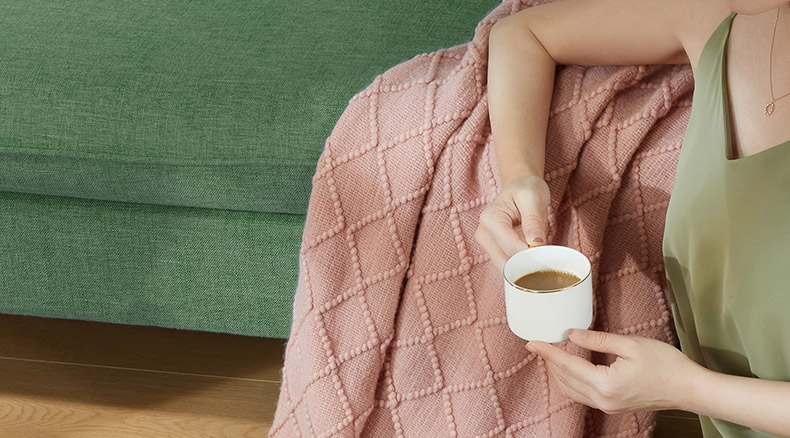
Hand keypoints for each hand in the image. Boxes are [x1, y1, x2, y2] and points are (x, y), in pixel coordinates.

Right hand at [475, 174, 550, 271]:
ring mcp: (487, 243)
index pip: (510, 246)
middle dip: (526, 264)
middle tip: (546, 259)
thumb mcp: (533, 198)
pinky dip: (521, 264)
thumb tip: (535, 244)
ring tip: (539, 255)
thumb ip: (533, 221)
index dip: (530, 254)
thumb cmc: (526, 189)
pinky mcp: (493, 249)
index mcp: (490, 218)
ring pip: (505, 267)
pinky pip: (508, 264)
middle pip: (504, 260)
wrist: (521, 187)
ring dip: (523, 266)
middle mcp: (483, 233)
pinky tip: (532, 256)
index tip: (548, 255)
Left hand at [526, 329, 705, 413]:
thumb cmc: (665, 364)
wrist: (688, 388)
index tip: (532, 342)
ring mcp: (607, 406)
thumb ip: (598, 339)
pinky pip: (582, 395)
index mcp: (605, 383)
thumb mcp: (631, 344)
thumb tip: (572, 334)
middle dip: (550, 361)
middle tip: (540, 343)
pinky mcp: (612, 406)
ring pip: (571, 390)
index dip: (547, 352)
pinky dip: (571, 381)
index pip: (567, 365)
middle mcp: (602, 399)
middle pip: (564, 379)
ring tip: (552, 353)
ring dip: (559, 372)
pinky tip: (571, 367)